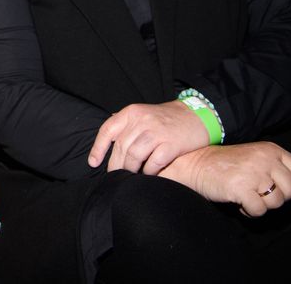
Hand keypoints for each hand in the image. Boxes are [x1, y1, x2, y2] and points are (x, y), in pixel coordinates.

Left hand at [88, 101, 209, 174]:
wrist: (197, 116)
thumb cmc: (167, 119)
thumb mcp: (143, 114)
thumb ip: (127, 125)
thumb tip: (107, 138)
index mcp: (132, 112)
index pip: (107, 130)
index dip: (98, 149)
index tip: (93, 163)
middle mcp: (142, 120)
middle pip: (120, 147)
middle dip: (115, 165)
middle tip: (115, 176)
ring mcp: (156, 132)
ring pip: (134, 156)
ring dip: (131, 170)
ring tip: (130, 177)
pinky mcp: (171, 144)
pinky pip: (153, 163)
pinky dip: (149, 172)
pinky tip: (149, 175)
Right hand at [159, 142, 290, 216]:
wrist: (196, 164)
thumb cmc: (227, 164)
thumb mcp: (256, 158)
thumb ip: (279, 170)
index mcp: (271, 150)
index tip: (288, 194)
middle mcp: (266, 159)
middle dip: (279, 199)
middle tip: (260, 195)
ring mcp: (254, 173)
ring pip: (277, 202)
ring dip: (263, 205)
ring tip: (247, 196)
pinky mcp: (241, 188)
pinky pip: (260, 211)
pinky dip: (250, 212)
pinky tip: (239, 202)